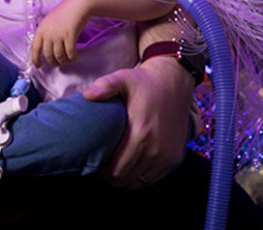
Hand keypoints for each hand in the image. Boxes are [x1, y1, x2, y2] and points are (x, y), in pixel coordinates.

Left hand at [30, 0, 89, 66]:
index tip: (38, 66)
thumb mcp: (49, 22)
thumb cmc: (64, 13)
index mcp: (41, 30)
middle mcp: (48, 33)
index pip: (35, 48)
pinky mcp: (70, 35)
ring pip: (59, 56)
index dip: (35, 59)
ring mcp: (59, 35)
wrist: (77, 4)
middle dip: (54, 62)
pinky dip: (73, 58)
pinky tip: (75, 57)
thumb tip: (46, 50)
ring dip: (64, 61)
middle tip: (59, 63)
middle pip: (48, 55)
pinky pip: (70, 53)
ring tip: (68, 60)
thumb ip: (46, 34)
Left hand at [83, 56, 192, 187]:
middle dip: (111, 177)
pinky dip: (142, 177)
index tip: (95, 164)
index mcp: (141, 134)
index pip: (117, 170)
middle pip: (126, 179)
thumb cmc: (145, 82)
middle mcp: (156, 150)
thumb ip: (104, 86)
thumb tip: (87, 95)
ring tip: (116, 168)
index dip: (102, 172)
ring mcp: (168, 156)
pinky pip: (154, 179)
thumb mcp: (123, 79)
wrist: (175, 81)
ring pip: (140, 183)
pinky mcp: (175, 158)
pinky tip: (133, 167)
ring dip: (127, 179)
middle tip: (103, 167)